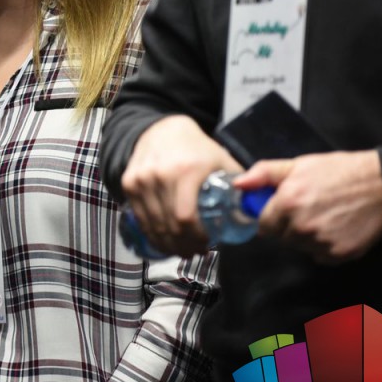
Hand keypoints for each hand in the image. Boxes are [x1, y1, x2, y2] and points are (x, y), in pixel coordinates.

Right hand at [120, 115, 241, 255]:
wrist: (161, 130)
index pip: (186, 217)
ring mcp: (141, 180)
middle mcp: (160, 175)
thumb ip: (240, 185)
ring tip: (180, 250)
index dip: (196, 237)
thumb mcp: (222, 161)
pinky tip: (163, 240)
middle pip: (169, 225)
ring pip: (152, 225)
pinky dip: (151, 233)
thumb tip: (253, 213)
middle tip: (194, 252)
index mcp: (186, 171)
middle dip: (183, 245)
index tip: (207, 244)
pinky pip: (139, 217)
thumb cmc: (197, 149)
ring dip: (167, 244)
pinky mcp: (128, 183)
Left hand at [238, 150, 381, 262]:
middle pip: (282, 238)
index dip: (271, 216)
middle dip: (288, 226)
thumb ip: (264, 174)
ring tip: (323, 216)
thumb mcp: (298, 165)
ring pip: (300, 247)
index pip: (263, 225)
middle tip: (306, 209)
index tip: (282, 208)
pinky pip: (320, 256)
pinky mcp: (340, 254)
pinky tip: (335, 228)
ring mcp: (321, 243)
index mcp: (287, 204)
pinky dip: (324, 246)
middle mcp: (302, 227)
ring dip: (305, 237)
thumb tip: (238, 184)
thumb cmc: (338, 171)